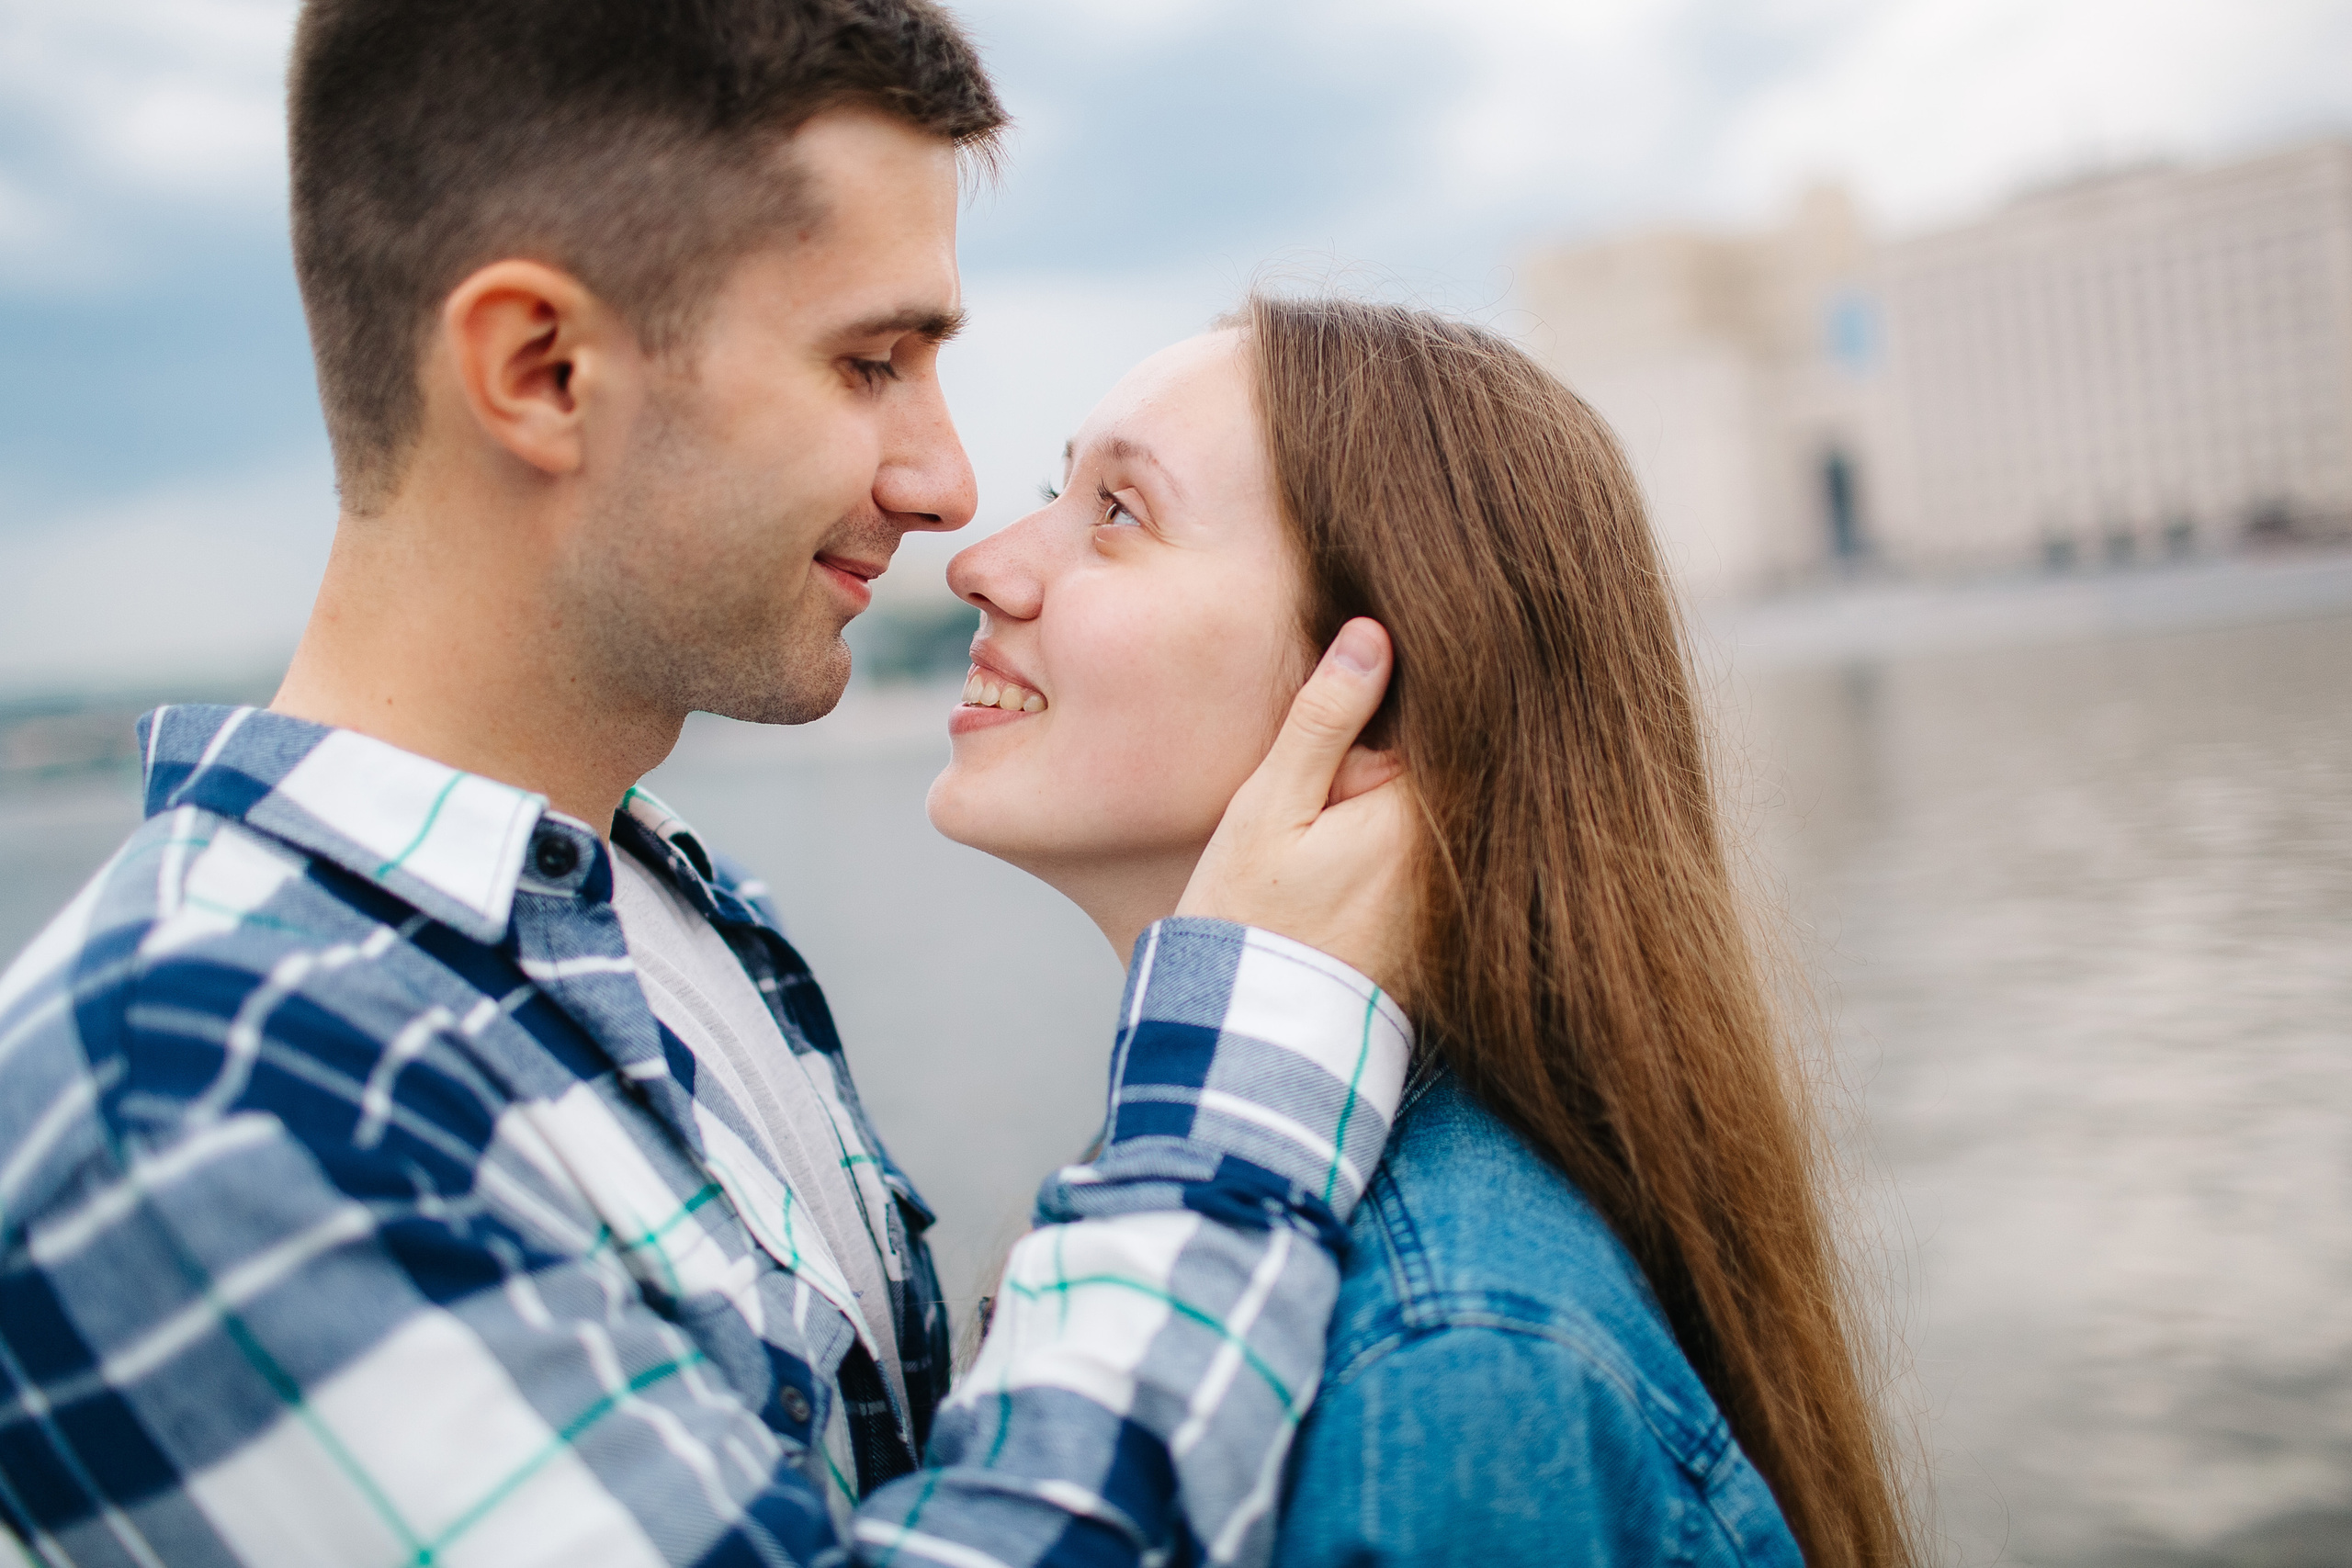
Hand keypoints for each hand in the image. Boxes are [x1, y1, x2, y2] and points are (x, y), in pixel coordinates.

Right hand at [1177, 618, 1420, 997]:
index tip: (1333, 726)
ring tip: (1317, 854)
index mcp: (1419, 813)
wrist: (1251, 1030)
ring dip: (1376, 804)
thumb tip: (1374, 633)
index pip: (1430, 715)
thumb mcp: (1270, 804)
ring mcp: (1449, 893)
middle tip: (1313, 813)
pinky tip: (1334, 881)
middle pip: (1430, 761)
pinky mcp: (1435, 922)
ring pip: (1419, 808)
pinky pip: (1416, 854)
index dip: (1376, 706)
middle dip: (1377, 757)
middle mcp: (1453, 853)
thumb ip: (1326, 718)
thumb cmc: (1247, 914)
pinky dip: (1381, 848)